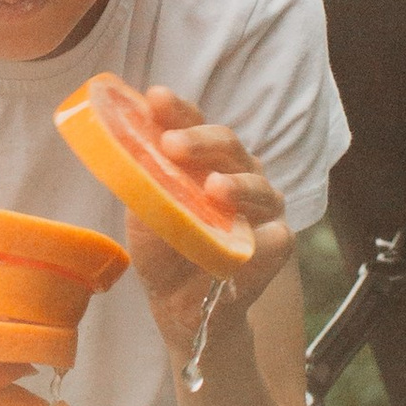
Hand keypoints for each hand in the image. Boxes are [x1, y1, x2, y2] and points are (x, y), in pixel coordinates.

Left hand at [118, 83, 294, 361]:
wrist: (180, 307)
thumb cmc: (164, 249)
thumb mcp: (143, 215)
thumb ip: (142, 184)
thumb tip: (126, 152)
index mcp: (205, 159)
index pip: (193, 124)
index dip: (177, 110)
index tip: (155, 98)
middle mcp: (239, 173)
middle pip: (228, 146)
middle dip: (200, 141)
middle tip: (172, 144)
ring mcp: (263, 208)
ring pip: (259, 186)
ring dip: (237, 186)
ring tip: (213, 189)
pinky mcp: (279, 244)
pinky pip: (276, 236)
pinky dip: (260, 237)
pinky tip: (246, 238)